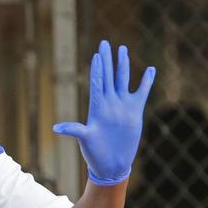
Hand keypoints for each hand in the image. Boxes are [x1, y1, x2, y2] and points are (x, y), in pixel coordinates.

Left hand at [53, 40, 155, 185]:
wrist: (112, 164)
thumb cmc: (95, 153)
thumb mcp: (84, 140)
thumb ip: (74, 130)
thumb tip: (57, 128)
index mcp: (97, 107)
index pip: (97, 82)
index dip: (97, 68)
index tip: (97, 54)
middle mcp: (110, 103)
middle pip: (108, 76)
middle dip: (108, 59)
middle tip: (105, 43)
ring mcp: (122, 105)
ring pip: (123, 80)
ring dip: (123, 65)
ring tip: (123, 50)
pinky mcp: (135, 111)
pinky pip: (142, 92)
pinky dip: (146, 82)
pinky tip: (150, 70)